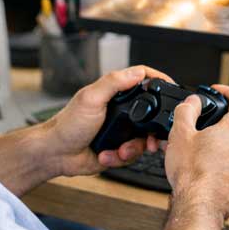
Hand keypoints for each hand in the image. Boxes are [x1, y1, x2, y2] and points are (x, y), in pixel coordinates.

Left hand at [40, 65, 174, 177]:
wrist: (56, 154)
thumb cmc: (67, 124)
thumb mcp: (90, 98)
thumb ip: (113, 82)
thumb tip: (137, 71)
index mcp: (114, 94)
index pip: (143, 80)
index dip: (159, 81)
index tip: (172, 86)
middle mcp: (120, 111)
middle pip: (151, 114)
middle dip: (153, 130)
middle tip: (151, 139)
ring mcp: (121, 131)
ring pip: (144, 138)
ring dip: (134, 148)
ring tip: (120, 150)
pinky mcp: (119, 149)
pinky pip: (133, 155)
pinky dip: (121, 158)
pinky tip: (108, 155)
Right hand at [163, 84, 228, 218]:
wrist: (199, 207)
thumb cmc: (192, 174)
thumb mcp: (180, 134)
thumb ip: (187, 110)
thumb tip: (192, 102)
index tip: (218, 92)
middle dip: (216, 124)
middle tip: (197, 129)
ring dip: (216, 146)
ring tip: (194, 153)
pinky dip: (219, 164)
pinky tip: (201, 170)